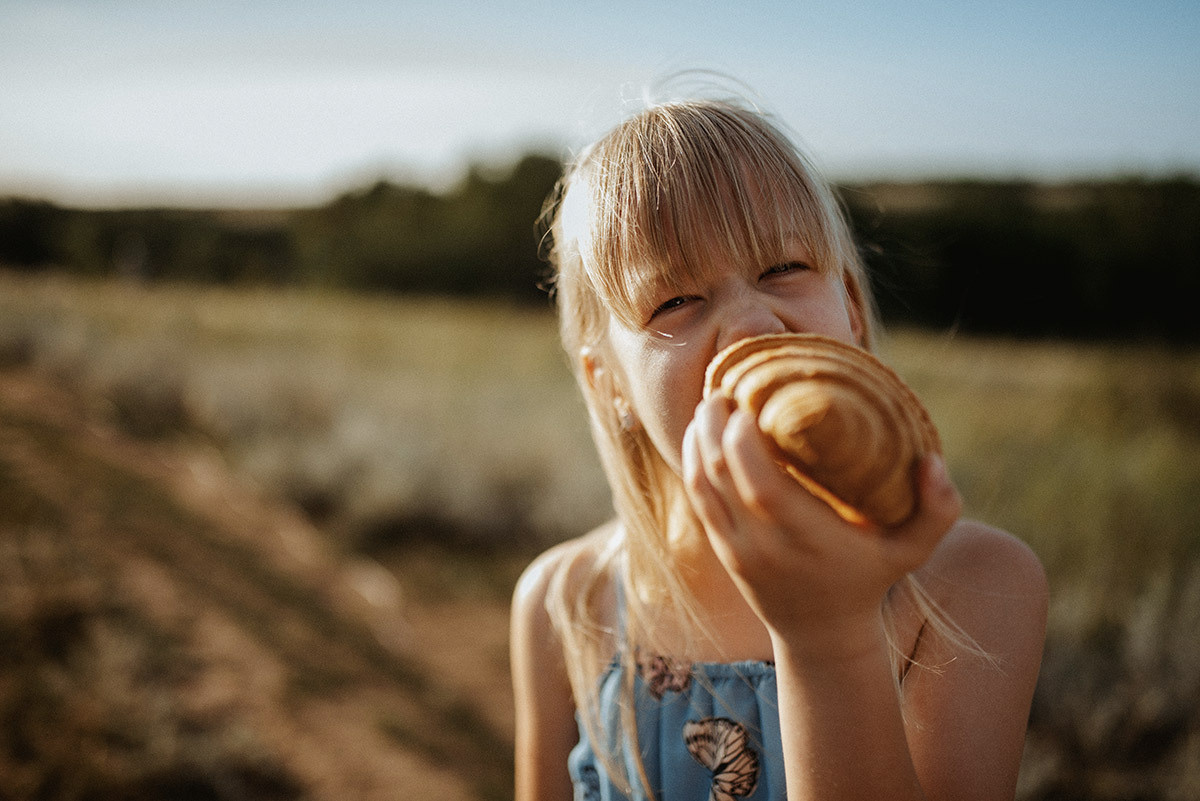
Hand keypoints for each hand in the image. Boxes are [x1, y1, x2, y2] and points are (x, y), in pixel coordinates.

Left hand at [682, 394, 961, 656]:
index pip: (761, 487)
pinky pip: (696, 497)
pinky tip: (700, 431)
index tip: (751, 403)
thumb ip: (938, 509)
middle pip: (721, 475)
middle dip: (715, 425)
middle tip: (727, 389)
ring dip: (698, 437)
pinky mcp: (720, 549)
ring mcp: (735, 549)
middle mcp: (762, 545)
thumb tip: (932, 461)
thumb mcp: (912, 550)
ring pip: (700, 482)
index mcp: (806, 538)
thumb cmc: (869, 579)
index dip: (743, 441)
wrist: (821, 634)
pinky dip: (692, 459)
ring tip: (713, 401)